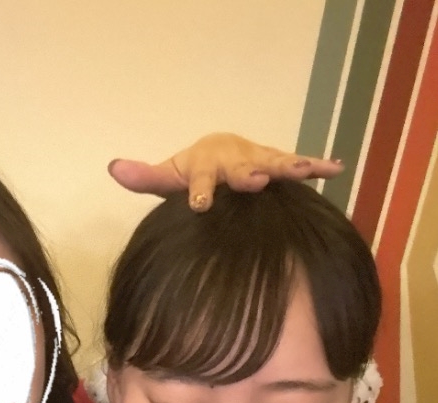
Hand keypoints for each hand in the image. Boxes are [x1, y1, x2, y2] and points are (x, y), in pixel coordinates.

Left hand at [108, 132, 343, 209]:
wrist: (219, 151)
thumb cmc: (191, 173)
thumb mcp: (167, 177)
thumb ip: (144, 177)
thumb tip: (113, 167)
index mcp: (206, 165)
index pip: (200, 180)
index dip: (200, 191)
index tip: (198, 205)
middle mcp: (236, 159)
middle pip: (242, 167)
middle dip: (249, 174)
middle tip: (256, 179)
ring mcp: (260, 160)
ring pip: (275, 163)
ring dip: (289, 167)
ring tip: (305, 172)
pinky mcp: (279, 166)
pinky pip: (300, 166)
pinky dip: (318, 166)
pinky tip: (337, 168)